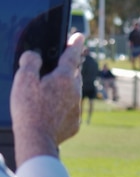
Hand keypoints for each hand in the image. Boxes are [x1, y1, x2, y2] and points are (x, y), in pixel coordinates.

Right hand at [11, 33, 84, 164]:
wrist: (37, 140)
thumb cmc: (28, 109)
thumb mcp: (23, 80)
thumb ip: (30, 63)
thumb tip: (33, 55)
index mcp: (64, 77)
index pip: (72, 55)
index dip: (74, 43)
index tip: (79, 36)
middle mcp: (75, 91)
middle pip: (74, 74)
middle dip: (69, 68)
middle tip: (62, 63)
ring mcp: (76, 108)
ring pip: (73, 92)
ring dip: (65, 88)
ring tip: (51, 89)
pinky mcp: (75, 122)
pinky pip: (70, 110)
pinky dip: (63, 107)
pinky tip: (50, 111)